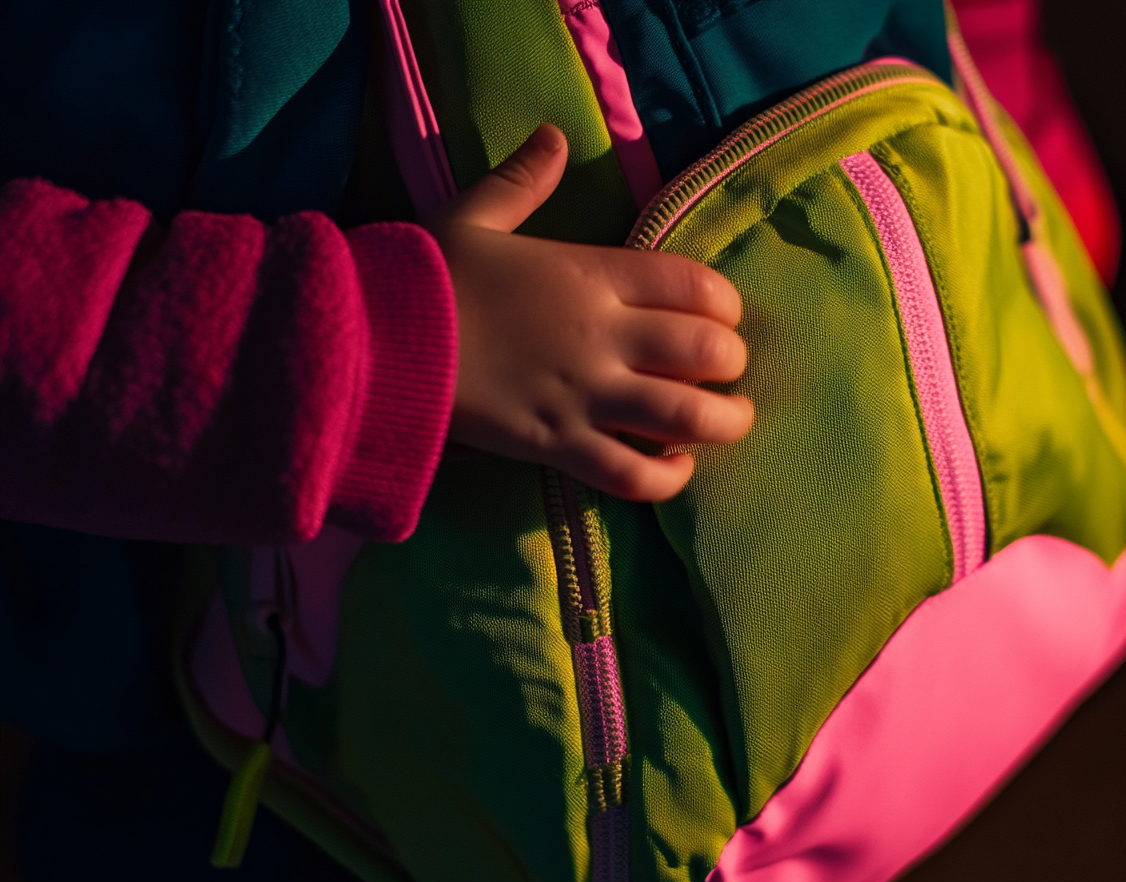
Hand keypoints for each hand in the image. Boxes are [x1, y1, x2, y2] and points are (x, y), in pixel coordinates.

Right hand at [426, 124, 753, 501]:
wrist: (372, 340)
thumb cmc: (424, 277)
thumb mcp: (474, 214)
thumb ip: (522, 179)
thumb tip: (552, 136)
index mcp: (590, 272)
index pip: (693, 284)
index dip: (725, 303)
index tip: (723, 316)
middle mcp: (601, 334)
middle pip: (705, 351)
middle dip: (731, 362)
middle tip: (726, 371)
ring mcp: (583, 394)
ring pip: (684, 415)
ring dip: (723, 422)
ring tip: (731, 422)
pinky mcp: (556, 445)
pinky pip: (630, 473)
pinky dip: (666, 479)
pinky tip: (675, 470)